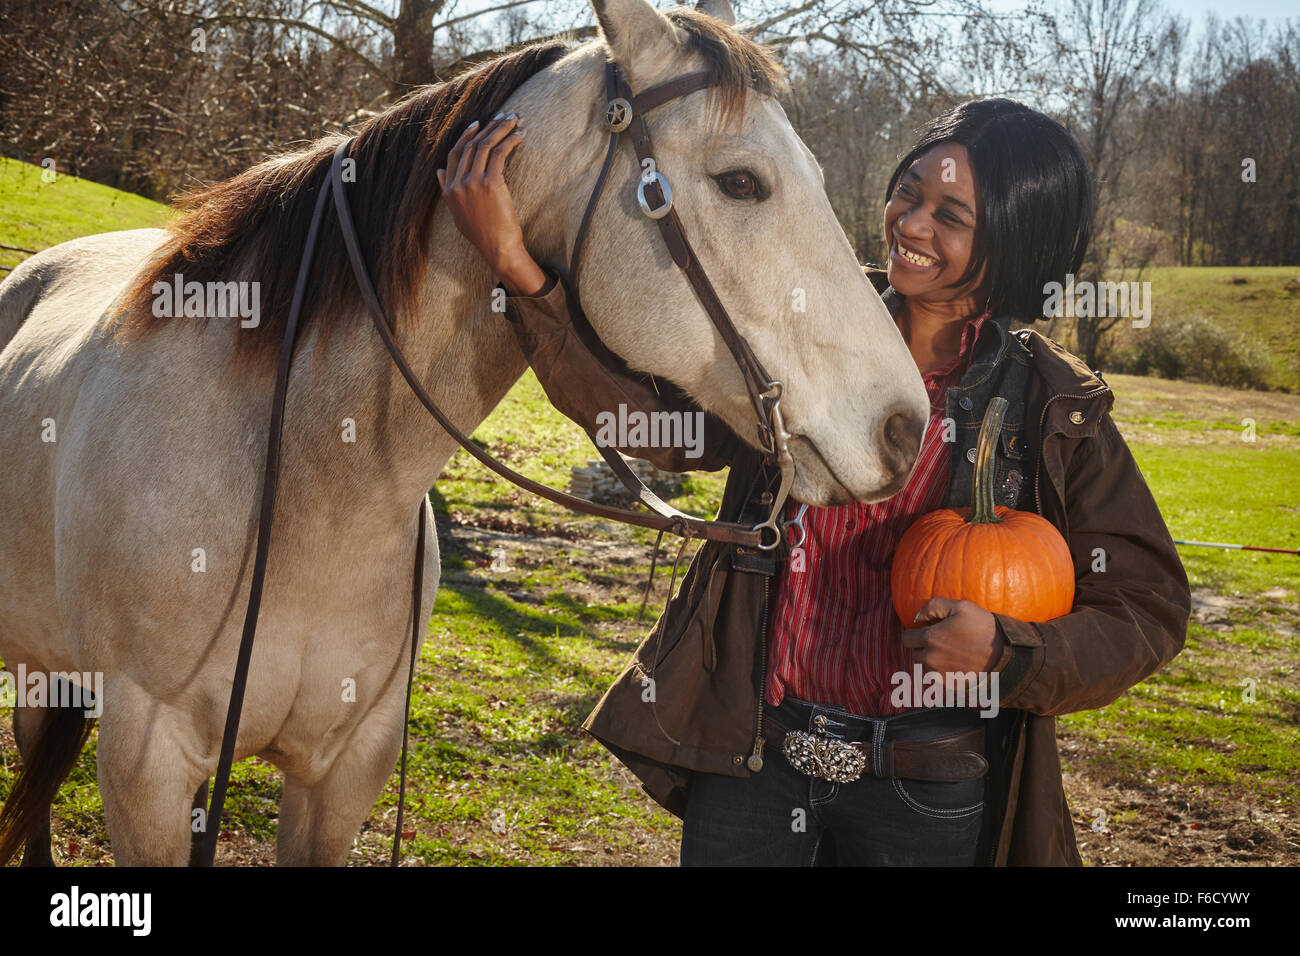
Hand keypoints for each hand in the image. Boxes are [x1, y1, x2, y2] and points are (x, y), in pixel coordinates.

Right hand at [437, 113, 546, 295]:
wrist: (498, 248)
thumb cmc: (482, 234)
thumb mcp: (457, 214)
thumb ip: (446, 191)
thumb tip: (439, 172)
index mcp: (449, 190)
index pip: (454, 154)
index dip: (465, 136)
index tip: (477, 125)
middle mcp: (458, 183)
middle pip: (471, 146)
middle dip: (487, 128)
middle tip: (501, 117)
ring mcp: (473, 182)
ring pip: (485, 145)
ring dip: (500, 129)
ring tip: (512, 120)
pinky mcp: (491, 183)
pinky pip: (499, 153)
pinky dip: (509, 140)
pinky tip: (518, 135)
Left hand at [900, 598, 1004, 674]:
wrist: (1006, 657)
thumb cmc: (984, 628)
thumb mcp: (961, 607)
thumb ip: (934, 606)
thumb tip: (916, 617)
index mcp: (930, 639)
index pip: (906, 638)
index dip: (915, 632)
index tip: (928, 629)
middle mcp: (930, 659)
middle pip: (914, 653)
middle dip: (923, 646)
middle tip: (942, 640)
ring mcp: (939, 675)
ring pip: (926, 666)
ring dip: (933, 659)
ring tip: (954, 651)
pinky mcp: (949, 686)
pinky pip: (938, 678)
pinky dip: (943, 672)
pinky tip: (959, 664)